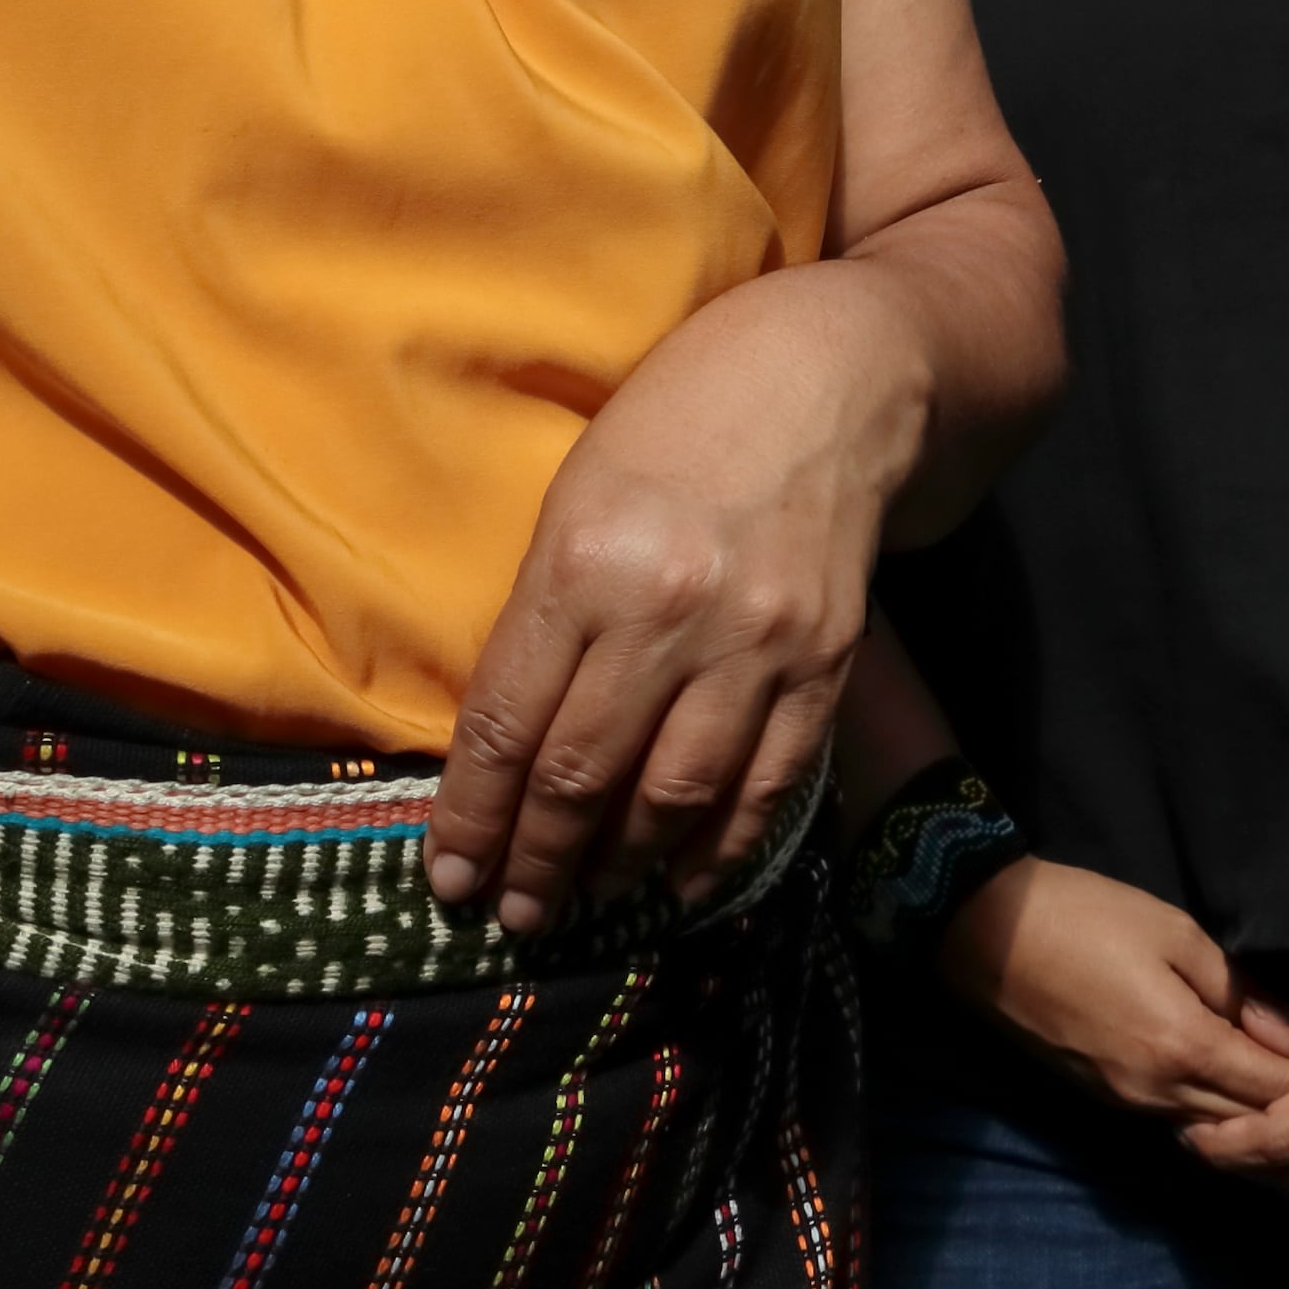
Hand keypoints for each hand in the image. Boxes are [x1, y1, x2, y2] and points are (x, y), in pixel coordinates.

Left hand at [425, 267, 926, 933]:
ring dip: (621, 866)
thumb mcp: (579, 488)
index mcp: (583, 559)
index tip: (450, 879)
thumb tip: (505, 737)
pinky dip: (722, 847)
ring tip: (586, 903)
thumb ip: (546, 608)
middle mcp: (668, 610)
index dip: (473, 816)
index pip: (507, 723)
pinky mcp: (825, 659)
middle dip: (538, 862)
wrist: (838, 372)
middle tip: (515, 916)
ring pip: (674, 794)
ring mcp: (756, 640)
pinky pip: (768, 781)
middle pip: (582, 773)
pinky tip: (684, 882)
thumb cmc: (684, 414)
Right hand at [941, 860, 1288, 1126]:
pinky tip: (1232, 1098)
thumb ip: (1229, 981)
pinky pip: (1174, 1118)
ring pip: (1209, 1130)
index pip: (1271, 1089)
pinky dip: (1211, 1116)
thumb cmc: (1085, 917)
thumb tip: (1266, 1016)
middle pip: (1245, 1125)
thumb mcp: (1172, 931)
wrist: (989, 935)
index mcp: (1182, 1046)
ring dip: (1252, 1124)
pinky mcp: (1103, 1095)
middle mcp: (1157, 1090)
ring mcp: (1126, 1100)